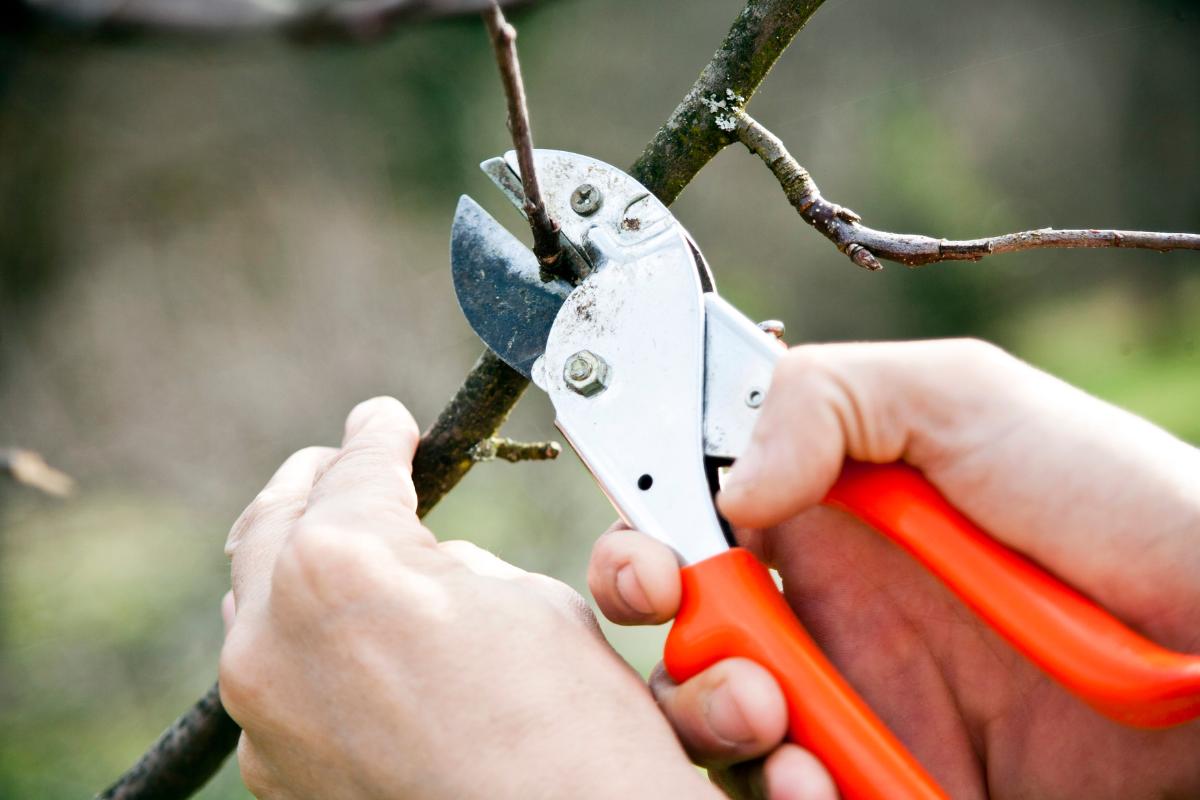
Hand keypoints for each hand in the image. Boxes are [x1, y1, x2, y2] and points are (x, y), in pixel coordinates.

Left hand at [219, 397, 721, 799]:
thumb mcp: (526, 600)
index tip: (386, 423)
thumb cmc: (571, 733)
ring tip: (344, 545)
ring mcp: (264, 717)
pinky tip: (355, 644)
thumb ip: (451, 562)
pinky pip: (277, 682)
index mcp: (340, 564)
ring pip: (260, 605)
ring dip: (299, 563)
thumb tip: (427, 561)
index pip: (353, 467)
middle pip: (275, 524)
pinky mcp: (277, 773)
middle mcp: (274, 639)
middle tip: (346, 464)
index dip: (380, 435)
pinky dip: (306, 646)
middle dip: (317, 483)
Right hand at [588, 339, 1199, 798]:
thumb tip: (730, 483)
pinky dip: (785, 792)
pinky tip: (817, 776)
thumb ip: (830, 400)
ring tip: (766, 711)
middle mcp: (832, 608)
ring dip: (713, 716)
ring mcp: (861, 700)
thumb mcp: (971, 402)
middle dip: (660, 630)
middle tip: (680, 623)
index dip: (647, 538)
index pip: (696, 521)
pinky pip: (799, 793)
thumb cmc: (1116, 504)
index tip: (645, 560)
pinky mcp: (896, 776)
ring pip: (725, 721)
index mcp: (828, 512)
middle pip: (688, 630)